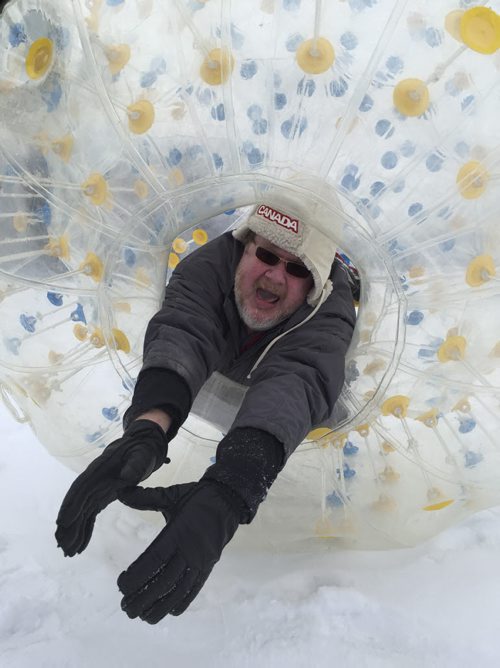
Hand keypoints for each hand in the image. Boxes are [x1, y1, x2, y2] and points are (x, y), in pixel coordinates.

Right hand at [55, 419, 168, 556]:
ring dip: (74, 531)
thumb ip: (135, 465)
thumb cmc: (142, 450)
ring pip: (81, 512)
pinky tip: (80, 544)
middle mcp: (93, 481)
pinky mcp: (102, 496)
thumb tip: (126, 477)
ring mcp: (96, 489)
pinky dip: (85, 529)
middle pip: (77, 503)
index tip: (63, 522)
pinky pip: (90, 514)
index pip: (81, 488)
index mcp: (99, 469)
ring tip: (68, 551)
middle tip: (63, 545)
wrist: (143, 446)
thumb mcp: (142, 455)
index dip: (71, 505)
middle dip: (69, 524)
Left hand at [116, 480, 242, 621]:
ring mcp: (201, 561)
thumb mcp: (170, 494)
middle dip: (143, 597)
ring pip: (179, 590)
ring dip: (160, 606)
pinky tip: (169, 612)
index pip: (155, 559)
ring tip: (143, 616)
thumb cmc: (195, 498)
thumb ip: (144, 497)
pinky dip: (182, 602)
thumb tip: (120, 492)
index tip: (122, 584)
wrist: (228, 500)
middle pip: (165, 581)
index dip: (137, 575)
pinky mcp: (208, 566)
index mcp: (178, 532)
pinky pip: (195, 588)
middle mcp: (190, 550)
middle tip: (126, 607)